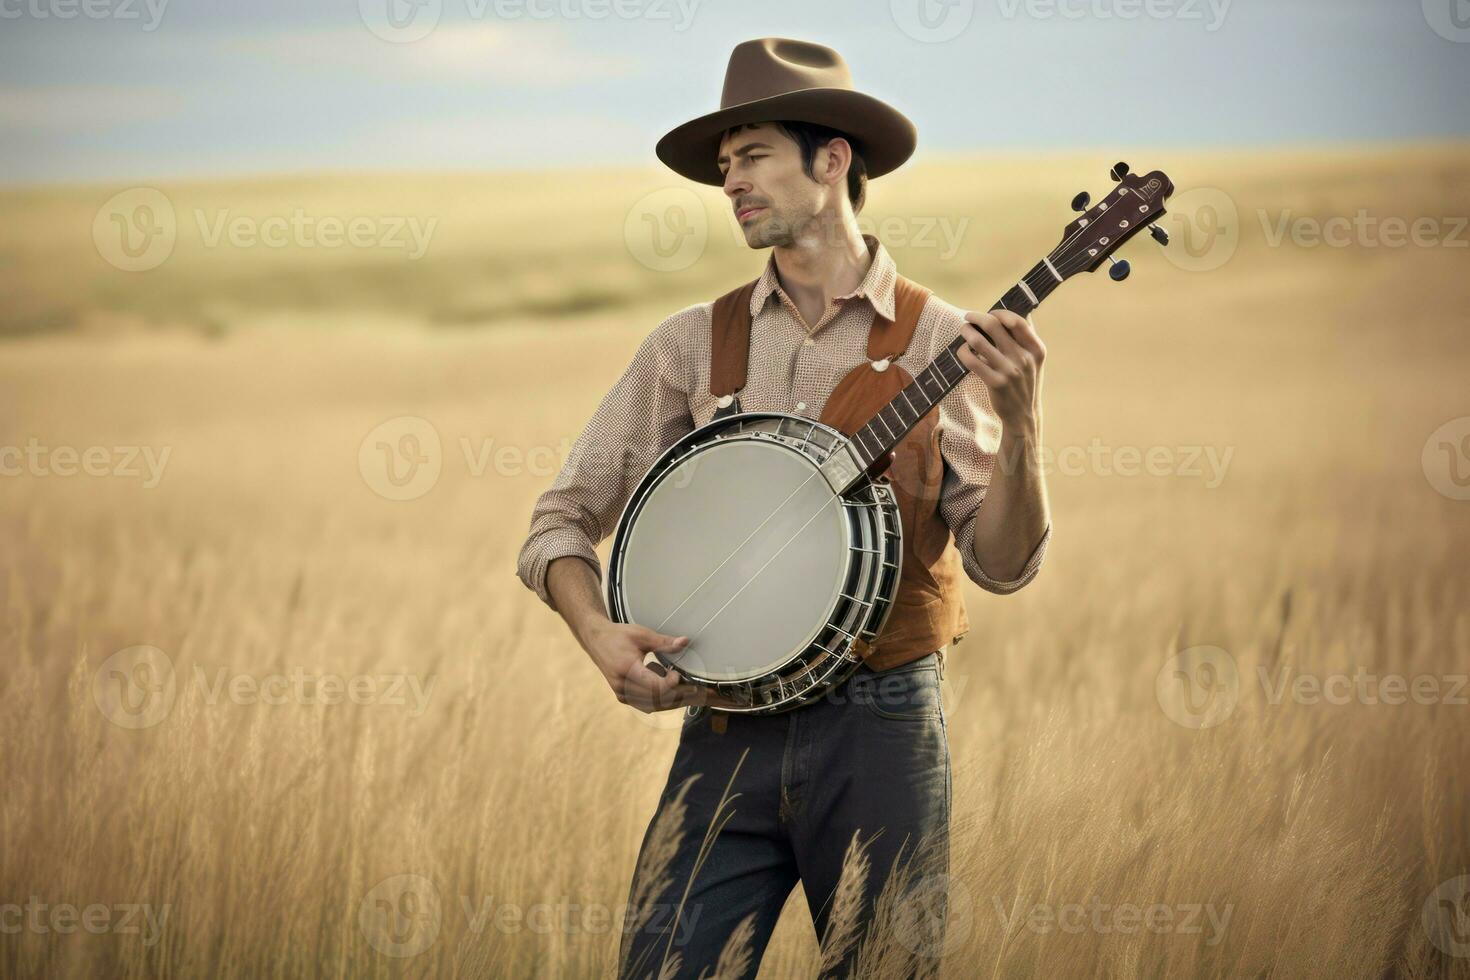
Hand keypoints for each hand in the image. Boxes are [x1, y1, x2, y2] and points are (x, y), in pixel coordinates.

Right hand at [582, 622, 702, 712]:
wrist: (596, 640)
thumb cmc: (619, 635)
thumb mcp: (642, 635)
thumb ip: (664, 642)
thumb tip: (685, 641)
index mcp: (627, 669)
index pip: (654, 686)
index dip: (671, 684)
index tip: (679, 674)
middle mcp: (622, 686)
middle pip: (657, 699)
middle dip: (678, 695)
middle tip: (696, 689)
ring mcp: (622, 694)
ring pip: (653, 706)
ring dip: (672, 700)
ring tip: (687, 690)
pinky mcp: (623, 697)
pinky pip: (647, 705)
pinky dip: (661, 700)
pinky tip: (669, 688)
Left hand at [956, 310, 1045, 431]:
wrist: (1023, 415)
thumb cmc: (1025, 383)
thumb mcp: (1035, 361)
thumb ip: (1028, 338)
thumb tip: (1024, 309)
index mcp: (1036, 349)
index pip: (1017, 321)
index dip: (1000, 313)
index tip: (990, 312)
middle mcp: (1024, 358)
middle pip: (995, 326)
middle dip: (977, 317)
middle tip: (968, 317)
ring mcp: (1010, 371)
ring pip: (979, 342)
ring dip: (967, 332)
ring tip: (963, 330)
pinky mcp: (995, 383)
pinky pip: (972, 361)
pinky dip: (963, 352)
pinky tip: (963, 351)